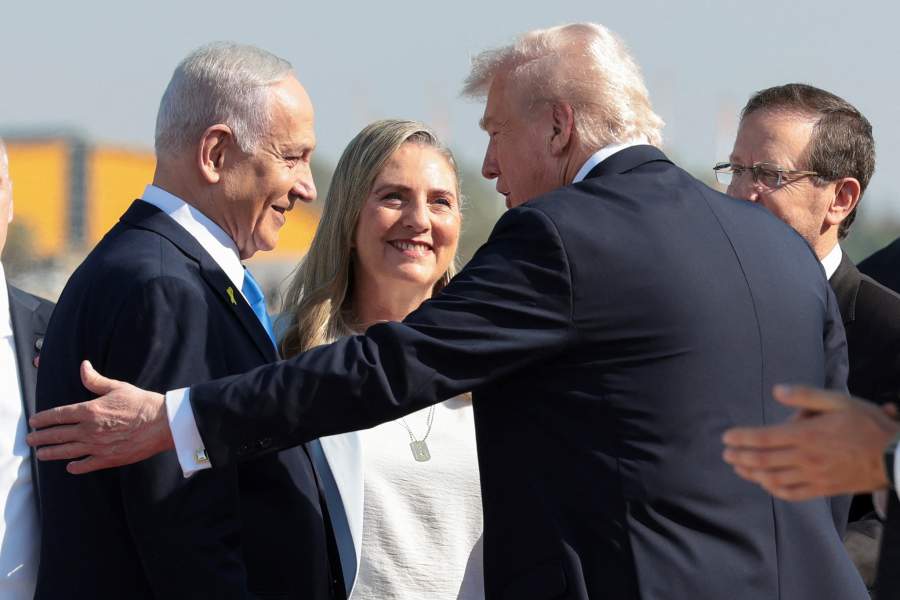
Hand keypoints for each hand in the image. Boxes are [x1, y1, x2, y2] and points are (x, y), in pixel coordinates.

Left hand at [26, 360, 173, 473]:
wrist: (161, 423)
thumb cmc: (142, 403)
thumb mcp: (117, 387)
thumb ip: (95, 380)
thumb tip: (83, 366)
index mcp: (89, 410)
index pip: (58, 415)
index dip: (43, 419)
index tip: (33, 422)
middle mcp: (89, 430)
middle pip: (57, 435)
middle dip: (41, 437)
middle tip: (30, 439)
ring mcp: (97, 446)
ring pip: (66, 452)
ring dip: (50, 453)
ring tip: (40, 454)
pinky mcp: (108, 459)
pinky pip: (85, 465)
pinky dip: (75, 466)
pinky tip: (70, 466)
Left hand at [722, 385, 899, 499]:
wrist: (894, 456)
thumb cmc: (867, 424)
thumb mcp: (838, 400)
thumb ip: (805, 395)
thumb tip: (776, 391)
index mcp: (807, 435)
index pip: (764, 438)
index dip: (742, 438)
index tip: (726, 437)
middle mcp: (806, 458)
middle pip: (763, 460)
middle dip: (740, 457)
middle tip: (726, 454)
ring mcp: (814, 476)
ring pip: (773, 479)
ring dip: (752, 474)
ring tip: (738, 468)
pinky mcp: (823, 489)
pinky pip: (792, 494)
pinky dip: (774, 490)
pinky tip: (766, 484)